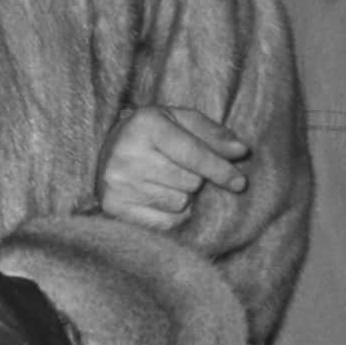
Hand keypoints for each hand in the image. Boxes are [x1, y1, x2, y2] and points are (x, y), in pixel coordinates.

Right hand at [98, 106, 249, 230]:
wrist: (105, 153)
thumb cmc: (153, 136)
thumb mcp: (181, 121)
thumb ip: (212, 133)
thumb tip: (241, 151)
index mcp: (146, 124)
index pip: (193, 154)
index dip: (221, 170)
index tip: (240, 183)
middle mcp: (127, 153)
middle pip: (190, 182)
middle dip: (196, 179)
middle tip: (180, 170)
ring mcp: (118, 183)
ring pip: (179, 203)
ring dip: (183, 196)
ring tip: (166, 182)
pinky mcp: (115, 208)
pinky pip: (166, 223)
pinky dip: (171, 214)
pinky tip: (158, 198)